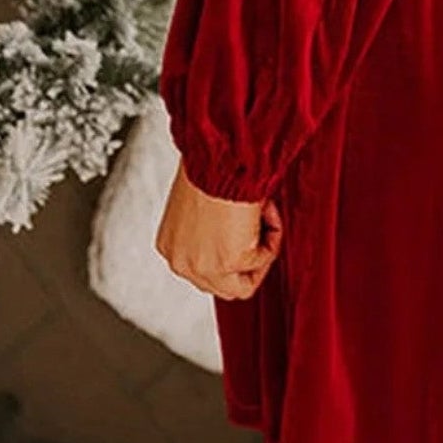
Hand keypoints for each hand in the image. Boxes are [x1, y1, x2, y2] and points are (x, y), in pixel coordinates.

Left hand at [155, 161, 283, 300]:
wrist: (217, 156)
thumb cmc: (209, 164)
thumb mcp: (201, 203)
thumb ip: (210, 226)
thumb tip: (233, 228)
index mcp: (170, 245)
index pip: (203, 270)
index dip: (231, 253)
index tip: (245, 233)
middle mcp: (180, 261)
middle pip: (222, 286)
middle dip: (248, 261)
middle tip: (260, 230)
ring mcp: (201, 267)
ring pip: (242, 285)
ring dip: (260, 252)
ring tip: (263, 218)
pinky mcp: (227, 262)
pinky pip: (261, 260)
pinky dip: (272, 236)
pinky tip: (265, 210)